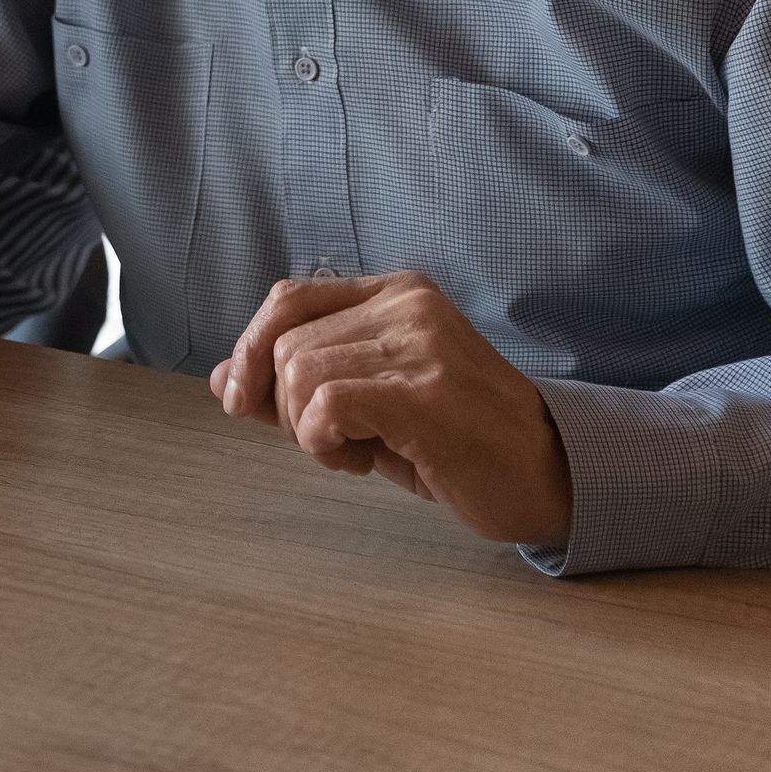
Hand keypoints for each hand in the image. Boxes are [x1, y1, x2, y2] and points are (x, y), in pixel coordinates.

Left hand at [210, 271, 573, 546]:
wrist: (549, 478)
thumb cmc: (453, 443)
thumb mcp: (365, 406)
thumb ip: (295, 385)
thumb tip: (220, 380)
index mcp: (396, 293)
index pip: (289, 299)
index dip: (250, 349)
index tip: (242, 399)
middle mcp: (409, 305)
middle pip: (286, 342)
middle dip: (283, 405)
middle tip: (331, 441)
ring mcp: (421, 344)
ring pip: (299, 372)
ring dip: (306, 429)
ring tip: (355, 451)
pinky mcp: (426, 391)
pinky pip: (327, 403)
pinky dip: (322, 441)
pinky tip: (357, 461)